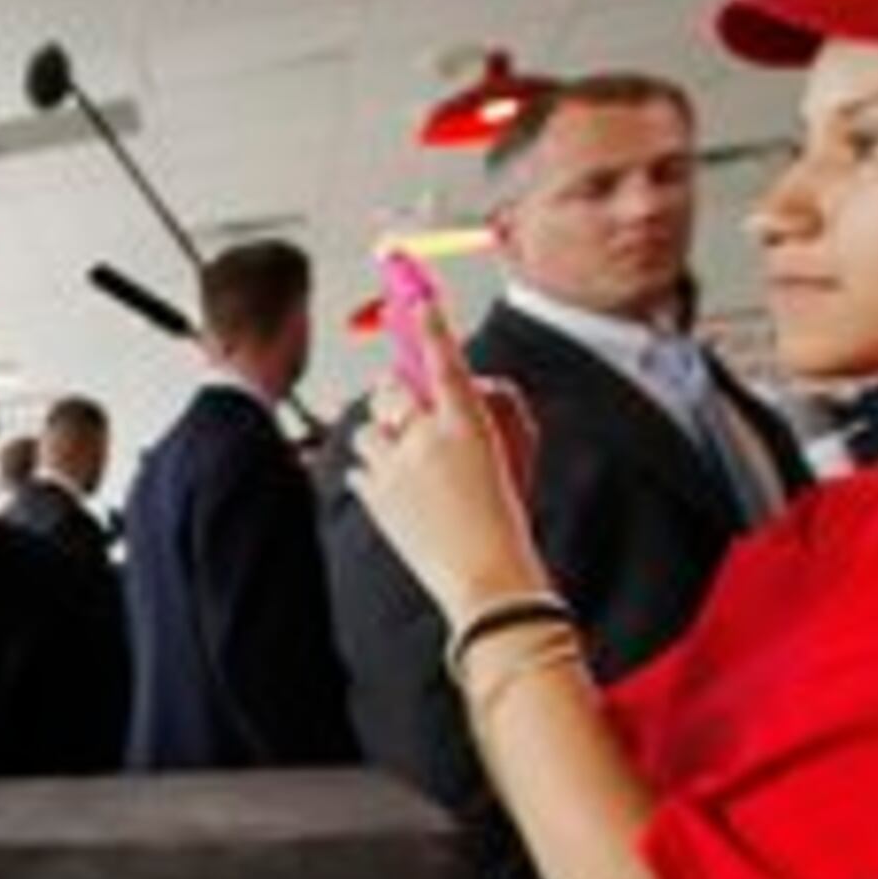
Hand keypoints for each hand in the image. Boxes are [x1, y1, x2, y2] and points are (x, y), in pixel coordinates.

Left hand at [353, 294, 553, 617]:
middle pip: (391, 386)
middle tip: (409, 400)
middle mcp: (424, 439)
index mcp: (466, 423)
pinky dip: (375, 470)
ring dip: (383, 433)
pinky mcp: (376, 498)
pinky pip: (361, 468)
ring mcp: (395, 469)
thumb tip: (466, 390)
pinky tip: (398, 487)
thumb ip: (491, 411)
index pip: (443, 358)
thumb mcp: (516, 453)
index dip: (430, 324)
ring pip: (367, 428)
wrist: (486, 579)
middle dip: (397, 388)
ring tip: (408, 458)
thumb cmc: (509, 520)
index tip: (419, 300)